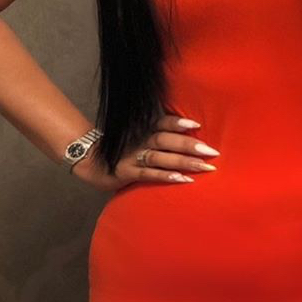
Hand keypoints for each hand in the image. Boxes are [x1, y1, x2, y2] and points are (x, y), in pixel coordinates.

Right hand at [71, 113, 218, 192]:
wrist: (89, 161)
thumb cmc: (121, 150)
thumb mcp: (138, 139)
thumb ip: (159, 137)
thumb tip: (189, 140)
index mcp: (143, 131)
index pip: (162, 123)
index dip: (178, 122)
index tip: (197, 124)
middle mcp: (139, 141)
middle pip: (165, 139)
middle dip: (189, 145)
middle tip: (212, 151)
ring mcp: (131, 157)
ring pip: (160, 157)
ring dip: (183, 161)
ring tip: (204, 167)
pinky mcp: (125, 173)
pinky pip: (148, 174)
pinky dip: (165, 176)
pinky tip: (182, 179)